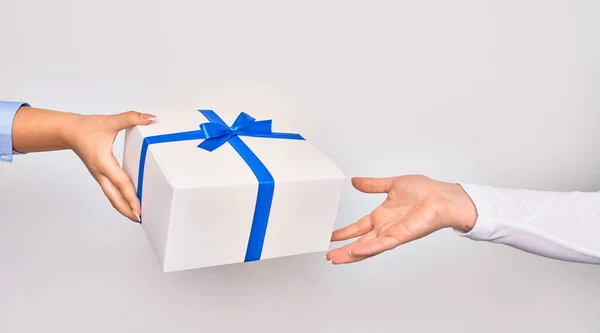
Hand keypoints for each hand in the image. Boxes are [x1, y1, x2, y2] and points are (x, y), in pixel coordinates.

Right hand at [66, 112, 155, 221]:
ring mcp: (100, 176)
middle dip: (127, 210)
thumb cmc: (87, 128)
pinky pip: (110, 192)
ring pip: (111, 197)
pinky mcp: (100, 176)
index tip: (139, 209)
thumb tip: (150, 117)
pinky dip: (119, 200)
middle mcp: (101, 173)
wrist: (68, 131)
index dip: (131, 196)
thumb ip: (131, 118)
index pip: (121, 183)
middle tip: (141, 220)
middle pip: (114, 198)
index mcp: (103, 162)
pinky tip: (128, 204)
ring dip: (123, 208)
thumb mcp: (110, 121)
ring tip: (137, 217)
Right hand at [326, 175, 476, 263]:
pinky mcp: (401, 236)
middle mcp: (385, 227)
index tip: (331, 237)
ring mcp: (392, 233)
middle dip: (343, 249)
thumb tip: (356, 181)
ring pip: (367, 247)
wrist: (443, 196)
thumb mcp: (392, 184)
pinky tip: (355, 251)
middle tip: (329, 256)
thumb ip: (373, 185)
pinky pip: (381, 244)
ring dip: (351, 253)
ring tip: (335, 258)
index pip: (358, 227)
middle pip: (359, 241)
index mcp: (382, 215)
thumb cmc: (425, 191)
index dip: (344, 233)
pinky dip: (368, 248)